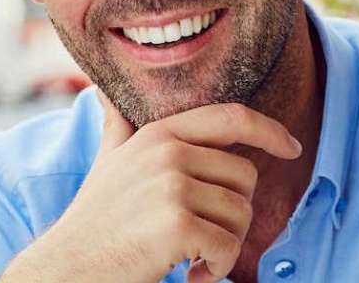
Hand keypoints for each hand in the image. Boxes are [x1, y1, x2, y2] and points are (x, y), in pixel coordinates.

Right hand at [0, 90, 301, 282]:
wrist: (67, 266)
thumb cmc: (93, 221)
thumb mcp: (106, 163)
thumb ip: (117, 127)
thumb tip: (103, 93)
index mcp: (158, 135)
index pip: (230, 117)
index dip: (269, 130)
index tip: (291, 148)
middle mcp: (167, 152)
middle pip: (244, 177)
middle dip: (233, 216)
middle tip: (200, 237)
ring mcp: (172, 186)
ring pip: (241, 215)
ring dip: (224, 247)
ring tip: (191, 257)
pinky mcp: (176, 223)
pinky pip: (229, 247)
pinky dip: (216, 269)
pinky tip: (190, 275)